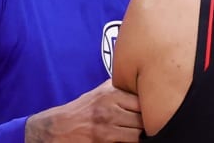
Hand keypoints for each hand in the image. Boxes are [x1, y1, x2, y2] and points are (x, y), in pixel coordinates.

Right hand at [25, 79, 142, 141]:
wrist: (58, 127)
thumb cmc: (83, 110)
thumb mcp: (100, 92)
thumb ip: (120, 86)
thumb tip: (142, 77)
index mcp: (112, 94)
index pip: (143, 100)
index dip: (152, 106)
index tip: (155, 109)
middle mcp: (109, 108)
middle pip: (143, 117)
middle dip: (148, 122)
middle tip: (151, 123)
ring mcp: (107, 127)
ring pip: (139, 134)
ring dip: (143, 135)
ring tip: (143, 133)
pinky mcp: (103, 141)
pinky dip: (134, 141)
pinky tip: (130, 138)